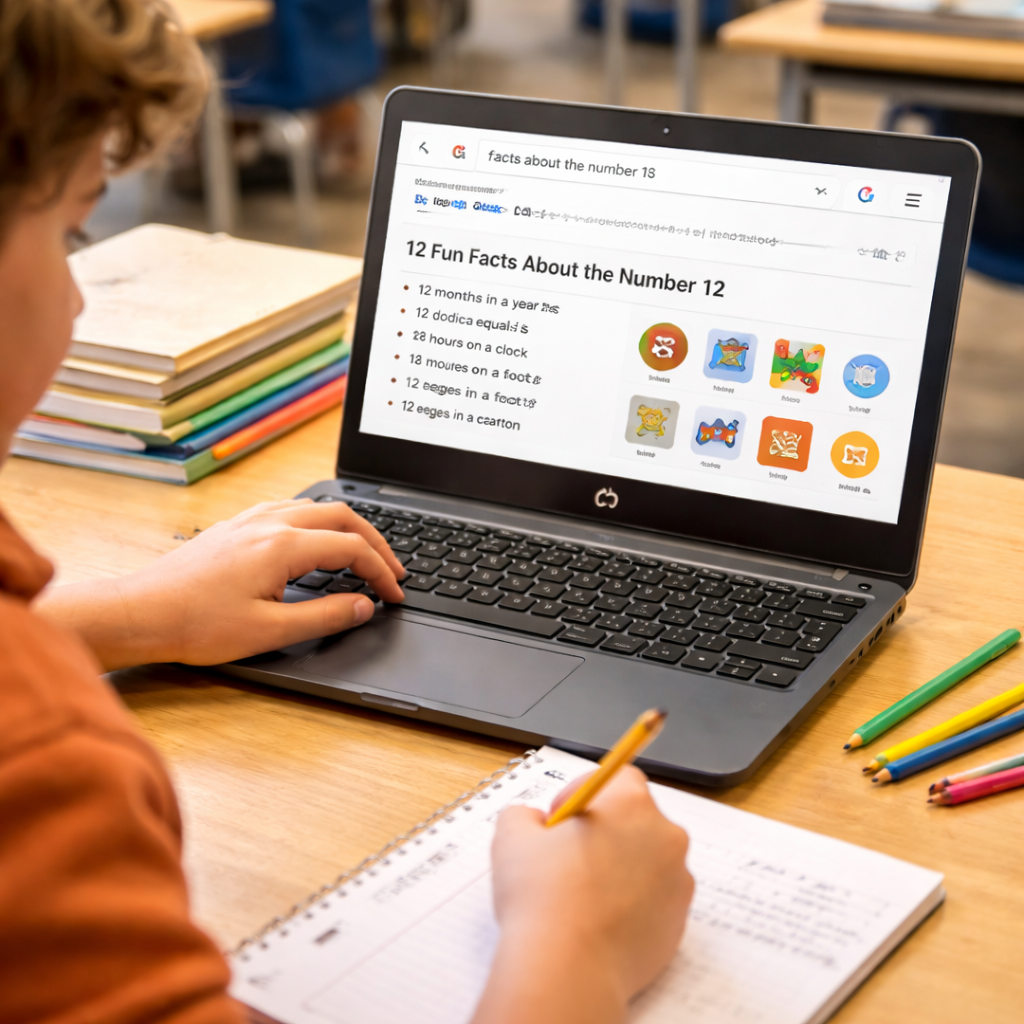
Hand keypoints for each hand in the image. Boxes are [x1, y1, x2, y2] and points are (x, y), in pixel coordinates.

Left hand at [35, 499, 404, 669]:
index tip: (394, 595)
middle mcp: (269, 523)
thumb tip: (362, 607)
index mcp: (283, 546)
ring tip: (363, 553)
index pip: (352, 548)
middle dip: (376, 542)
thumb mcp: (269, 631)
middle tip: (392, 570)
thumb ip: (324, 616)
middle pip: (342, 516)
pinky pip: (290, 509)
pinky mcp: (235, 526)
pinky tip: (316, 541)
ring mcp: (250, 520)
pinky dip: (319, 522)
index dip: (381, 572)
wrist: (141, 613)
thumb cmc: (196, 625)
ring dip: (348, 528)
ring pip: (316, 507)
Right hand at [472, 766, 692, 1023]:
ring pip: (646, 861)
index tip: (562, 818)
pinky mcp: (679, 922)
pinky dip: (631, 904)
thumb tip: (533, 821)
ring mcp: (677, 882)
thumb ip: (525, 814)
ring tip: (580, 894)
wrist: (568, 970)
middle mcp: (665, 835)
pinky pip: (654, 900)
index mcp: (630, 802)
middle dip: (604, 831)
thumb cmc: (543, 898)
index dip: (585, 793)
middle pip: (636, 818)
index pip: (617, 776)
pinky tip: (597, 920)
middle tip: (567, 856)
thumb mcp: (512, 836)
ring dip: (619, 867)